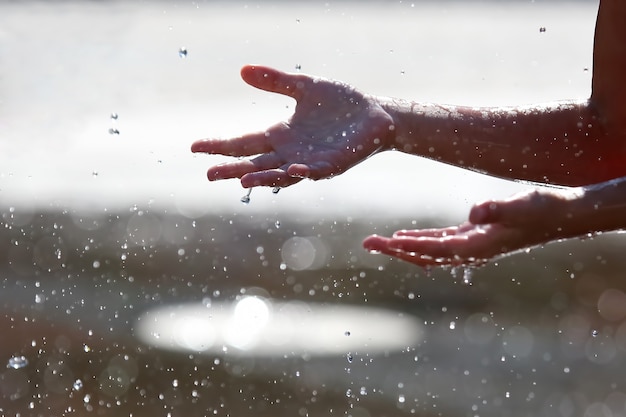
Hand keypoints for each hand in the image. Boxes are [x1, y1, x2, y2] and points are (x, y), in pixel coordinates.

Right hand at [191, 65, 393, 187]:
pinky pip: (315, 172)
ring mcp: (310, 163)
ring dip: (262, 178)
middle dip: (233, 169)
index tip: (195, 147)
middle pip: (256, 164)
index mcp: (281, 136)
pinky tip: (292, 169)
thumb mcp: (305, 87)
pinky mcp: (332, 165)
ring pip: (280, 175)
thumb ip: (276, 81)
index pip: (244, 143)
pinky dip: (302, 172)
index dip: (221, 145)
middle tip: (209, 173)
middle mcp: (290, 153)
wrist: (376, 115)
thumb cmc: (342, 104)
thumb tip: (242, 70)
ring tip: (241, 180)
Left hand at [363, 188, 580, 266]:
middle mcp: (470, 251)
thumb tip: (474, 213)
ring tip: (374, 242)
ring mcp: (470, 247)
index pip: (436, 248)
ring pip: (426, 252)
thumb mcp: (522, 204)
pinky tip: (403, 238)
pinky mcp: (472, 239)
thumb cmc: (542, 209)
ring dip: (399, 247)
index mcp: (479, 246)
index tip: (385, 242)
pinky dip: (417, 242)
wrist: (561, 217)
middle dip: (393, 250)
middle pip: (423, 255)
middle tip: (366, 243)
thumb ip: (498, 209)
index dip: (410, 245)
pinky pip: (437, 244)